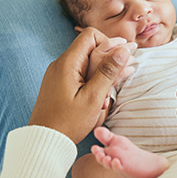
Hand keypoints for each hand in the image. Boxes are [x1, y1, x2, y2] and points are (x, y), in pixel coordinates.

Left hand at [28, 27, 134, 143]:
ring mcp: (61, 74)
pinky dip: (96, 78)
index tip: (122, 57)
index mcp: (68, 63)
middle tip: (130, 66)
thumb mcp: (93, 97)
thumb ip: (108, 72)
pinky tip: (109, 86)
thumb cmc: (68, 122)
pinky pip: (82, 74)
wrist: (46, 141)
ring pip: (88, 62)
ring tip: (124, 75)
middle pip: (91, 48)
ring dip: (105, 69)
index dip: (109, 42)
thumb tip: (123, 50)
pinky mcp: (62, 84)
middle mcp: (62, 64)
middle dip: (111, 56)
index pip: (90, 36)